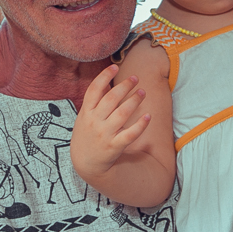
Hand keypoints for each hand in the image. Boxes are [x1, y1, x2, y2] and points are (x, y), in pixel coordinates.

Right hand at [70, 65, 150, 180]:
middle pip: (111, 99)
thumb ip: (93, 101)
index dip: (104, 77)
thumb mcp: (84, 117)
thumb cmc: (87, 136)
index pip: (94, 90)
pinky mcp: (115, 146)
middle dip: (124, 86)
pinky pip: (130, 134)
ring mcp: (104, 134)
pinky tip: (148, 116)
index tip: (115, 67)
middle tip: (135, 78)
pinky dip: (140, 125)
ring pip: (122, 113)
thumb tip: (106, 82)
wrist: (86, 163)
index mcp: (86, 112)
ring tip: (142, 92)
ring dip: (134, 100)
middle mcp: (94, 122)